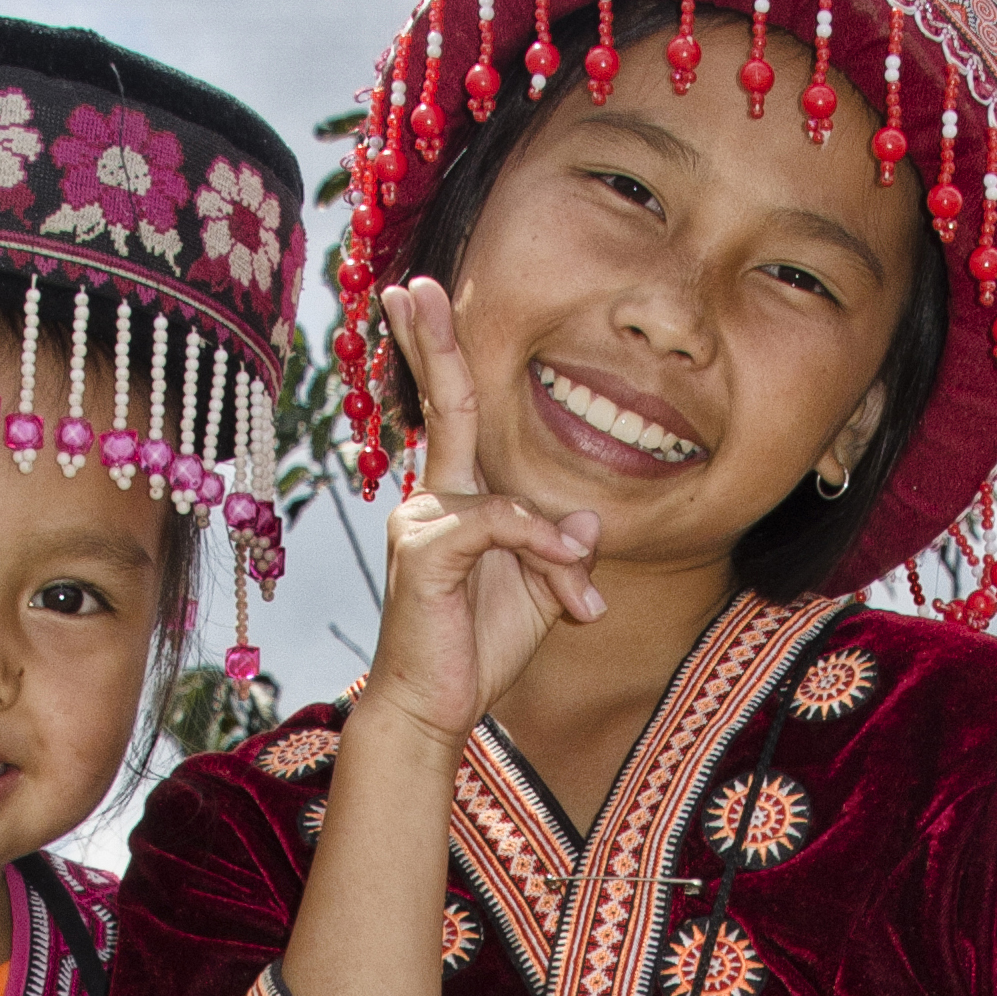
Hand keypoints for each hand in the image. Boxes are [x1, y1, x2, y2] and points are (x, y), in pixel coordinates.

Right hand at [367, 277, 604, 747]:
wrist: (434, 711)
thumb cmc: (477, 651)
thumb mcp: (540, 595)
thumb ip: (561, 551)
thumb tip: (584, 519)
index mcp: (459, 502)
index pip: (454, 412)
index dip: (440, 354)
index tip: (422, 297)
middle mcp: (433, 501)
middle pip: (443, 404)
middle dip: (430, 341)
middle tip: (412, 284)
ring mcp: (424, 523)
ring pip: (512, 500)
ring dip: (557, 557)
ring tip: (577, 609)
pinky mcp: (429, 551)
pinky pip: (502, 524)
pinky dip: (543, 551)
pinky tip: (565, 595)